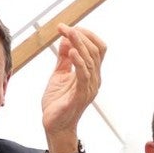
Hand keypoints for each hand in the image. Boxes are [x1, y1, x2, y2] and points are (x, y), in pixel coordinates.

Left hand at [42, 25, 105, 145]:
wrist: (55, 125)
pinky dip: (78, 62)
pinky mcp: (81, 95)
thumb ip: (64, 59)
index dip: (87, 35)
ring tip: (68, 33)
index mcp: (91, 74)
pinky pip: (84, 76)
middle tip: (65, 27)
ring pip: (91, 61)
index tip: (70, 27)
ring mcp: (89, 88)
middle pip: (96, 51)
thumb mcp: (59, 74)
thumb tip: (65, 40)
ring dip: (79, 44)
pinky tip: (70, 52)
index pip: (98, 49)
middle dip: (81, 36)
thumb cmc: (59, 102)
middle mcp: (94, 79)